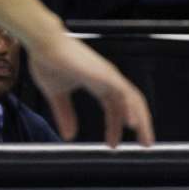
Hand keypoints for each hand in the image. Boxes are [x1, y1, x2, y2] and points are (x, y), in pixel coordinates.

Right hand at [27, 32, 153, 146]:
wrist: (43, 44)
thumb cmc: (50, 63)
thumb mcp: (58, 95)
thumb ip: (65, 114)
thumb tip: (69, 137)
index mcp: (100, 84)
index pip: (116, 107)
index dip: (116, 126)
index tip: (113, 145)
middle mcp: (109, 80)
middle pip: (132, 105)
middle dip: (141, 125)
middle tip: (145, 145)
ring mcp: (108, 76)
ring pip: (133, 100)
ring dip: (141, 120)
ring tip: (144, 139)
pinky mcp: (104, 74)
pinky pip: (123, 93)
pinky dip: (130, 108)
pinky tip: (132, 124)